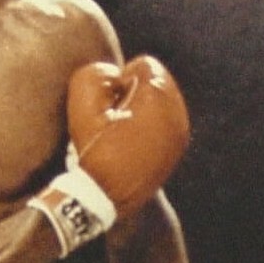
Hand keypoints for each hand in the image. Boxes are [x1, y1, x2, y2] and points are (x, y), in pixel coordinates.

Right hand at [28, 55, 189, 255]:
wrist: (103, 197)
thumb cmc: (92, 149)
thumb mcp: (83, 102)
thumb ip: (98, 74)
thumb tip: (116, 76)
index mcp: (159, 100)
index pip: (146, 65)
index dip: (122, 80)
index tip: (111, 103)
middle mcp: (178, 115)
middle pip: (158, 82)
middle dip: (137, 92)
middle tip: (117, 116)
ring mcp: (181, 135)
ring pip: (162, 102)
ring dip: (144, 108)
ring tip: (124, 129)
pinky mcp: (177, 150)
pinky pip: (164, 122)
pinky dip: (151, 124)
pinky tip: (133, 141)